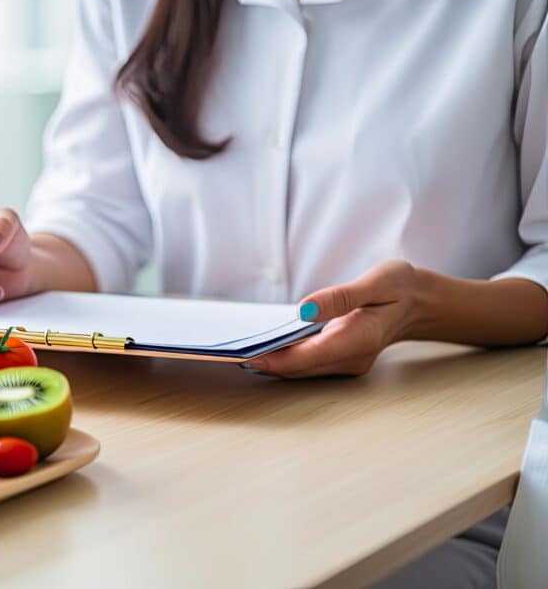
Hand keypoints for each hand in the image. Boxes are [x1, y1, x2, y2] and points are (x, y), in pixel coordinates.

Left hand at [242, 260, 420, 378]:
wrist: (420, 303)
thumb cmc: (399, 288)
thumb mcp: (376, 282)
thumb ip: (339, 298)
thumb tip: (303, 310)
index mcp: (359, 340)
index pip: (306, 357)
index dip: (273, 359)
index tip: (245, 354)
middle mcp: (351, 358)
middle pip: (299, 368)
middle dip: (265, 362)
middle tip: (230, 351)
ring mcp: (347, 363)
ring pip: (301, 369)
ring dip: (272, 361)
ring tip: (239, 347)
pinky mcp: (342, 360)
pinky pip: (308, 363)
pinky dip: (285, 356)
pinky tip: (265, 344)